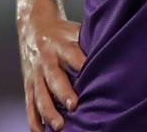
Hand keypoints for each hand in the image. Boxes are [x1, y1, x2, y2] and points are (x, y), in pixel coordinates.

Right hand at [17, 7, 86, 130]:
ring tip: (59, 126)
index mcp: (62, 45)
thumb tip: (118, 56)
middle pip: (54, 78)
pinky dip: (34, 119)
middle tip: (74, 106)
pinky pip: (29, 103)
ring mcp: (35, 73)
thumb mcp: (77, 32)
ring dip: (48, 112)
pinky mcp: (28, 83)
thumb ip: (90, 45)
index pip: (72, 54)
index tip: (89, 74)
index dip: (81, 64)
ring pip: (40, 95)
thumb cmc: (63, 33)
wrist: (34, 26)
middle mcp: (47, 60)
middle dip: (64, 93)